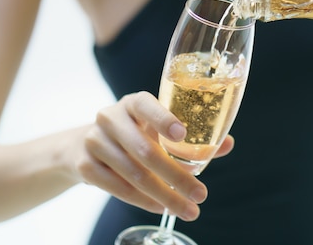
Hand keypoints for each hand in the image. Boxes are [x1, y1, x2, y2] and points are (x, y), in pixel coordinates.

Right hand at [68, 91, 233, 220]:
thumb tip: (227, 144)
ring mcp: (94, 141)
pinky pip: (117, 188)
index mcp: (134, 102)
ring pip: (134, 174)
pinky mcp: (85, 165)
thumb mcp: (160, 129)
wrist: (86, 144)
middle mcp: (110, 117)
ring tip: (187, 209)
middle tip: (201, 194)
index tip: (183, 135)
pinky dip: (143, 201)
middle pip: (146, 151)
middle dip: (177, 177)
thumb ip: (193, 136)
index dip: (164, 119)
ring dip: (164, 195)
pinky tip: (161, 207)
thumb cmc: (137, 132)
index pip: (146, 105)